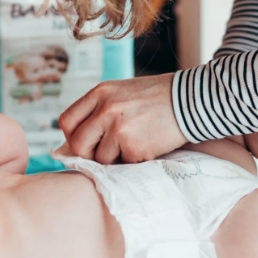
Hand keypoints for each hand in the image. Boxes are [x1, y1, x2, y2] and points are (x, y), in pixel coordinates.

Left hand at [58, 73, 187, 163]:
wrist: (190, 100)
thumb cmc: (156, 98)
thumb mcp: (121, 93)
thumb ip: (99, 111)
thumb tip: (77, 142)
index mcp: (99, 93)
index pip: (67, 121)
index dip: (73, 136)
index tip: (86, 141)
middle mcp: (105, 109)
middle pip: (78, 144)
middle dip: (89, 153)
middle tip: (105, 152)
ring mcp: (119, 128)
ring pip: (100, 158)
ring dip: (114, 158)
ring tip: (133, 144)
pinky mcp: (134, 146)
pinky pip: (123, 164)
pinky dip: (133, 161)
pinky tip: (147, 145)